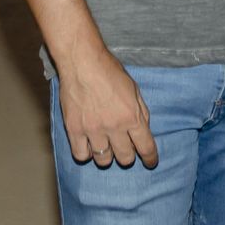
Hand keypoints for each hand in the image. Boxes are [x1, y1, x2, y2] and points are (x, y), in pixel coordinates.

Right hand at [54, 43, 158, 168]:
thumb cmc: (109, 71)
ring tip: (105, 147)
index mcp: (132, 116)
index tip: (150, 162)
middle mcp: (114, 127)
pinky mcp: (74, 129)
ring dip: (107, 157)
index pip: (146, 147)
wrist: (82, 62)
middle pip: (125, 157)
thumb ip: (140, 111)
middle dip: (128, 156)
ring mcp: (93, 130)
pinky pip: (81, 155)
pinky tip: (88, 146)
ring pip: (103, 160)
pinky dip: (86, 154)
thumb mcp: (134, 89)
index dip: (150, 158)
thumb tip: (144, 128)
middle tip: (125, 150)